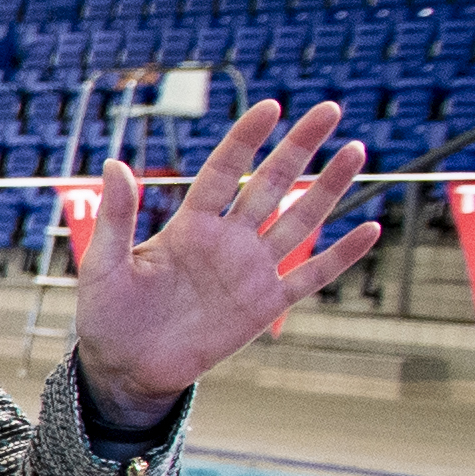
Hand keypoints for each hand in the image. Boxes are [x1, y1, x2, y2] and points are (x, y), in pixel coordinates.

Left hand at [82, 100, 377, 429]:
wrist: (123, 368)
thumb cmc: (106, 315)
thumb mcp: (104, 264)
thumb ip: (117, 217)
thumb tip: (113, 163)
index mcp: (189, 226)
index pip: (225, 172)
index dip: (246, 140)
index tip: (271, 108)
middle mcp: (227, 241)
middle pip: (271, 184)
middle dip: (299, 147)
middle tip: (330, 109)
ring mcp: (250, 271)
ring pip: (300, 220)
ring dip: (329, 187)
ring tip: (356, 150)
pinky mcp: (265, 305)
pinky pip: (311, 275)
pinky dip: (341, 255)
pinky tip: (370, 229)